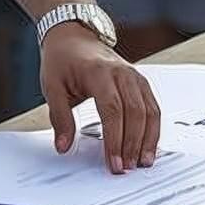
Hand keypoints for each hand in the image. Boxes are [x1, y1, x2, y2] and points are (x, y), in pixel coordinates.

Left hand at [42, 20, 157, 173]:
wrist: (74, 36)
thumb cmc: (63, 60)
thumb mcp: (52, 86)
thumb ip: (60, 117)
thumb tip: (63, 146)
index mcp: (98, 72)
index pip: (112, 109)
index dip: (114, 138)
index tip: (114, 162)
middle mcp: (121, 73)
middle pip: (134, 112)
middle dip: (133, 143)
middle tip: (127, 168)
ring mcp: (134, 76)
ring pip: (149, 110)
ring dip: (148, 139)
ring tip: (143, 162)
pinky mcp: (140, 82)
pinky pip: (152, 107)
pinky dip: (153, 128)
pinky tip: (149, 146)